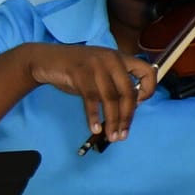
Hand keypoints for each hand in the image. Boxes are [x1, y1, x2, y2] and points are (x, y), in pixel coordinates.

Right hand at [22, 43, 156, 142]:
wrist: (45, 59)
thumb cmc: (73, 69)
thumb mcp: (99, 72)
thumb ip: (114, 84)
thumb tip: (128, 109)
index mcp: (120, 58)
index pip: (147, 71)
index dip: (148, 90)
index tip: (138, 105)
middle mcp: (111, 59)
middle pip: (128, 92)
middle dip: (127, 117)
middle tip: (123, 134)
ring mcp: (96, 65)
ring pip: (110, 98)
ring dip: (112, 121)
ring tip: (112, 137)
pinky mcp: (79, 73)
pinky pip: (91, 99)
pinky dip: (93, 116)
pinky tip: (95, 128)